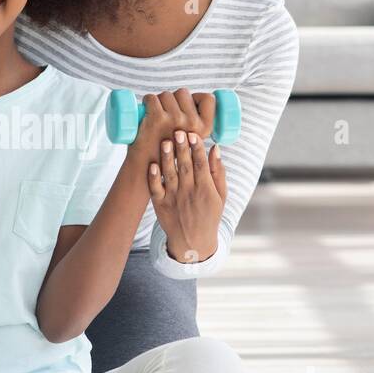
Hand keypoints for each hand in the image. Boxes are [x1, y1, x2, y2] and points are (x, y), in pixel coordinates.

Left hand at [139, 91, 227, 263]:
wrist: (192, 242)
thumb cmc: (209, 215)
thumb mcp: (221, 196)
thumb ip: (218, 172)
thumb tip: (216, 149)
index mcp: (205, 190)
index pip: (202, 165)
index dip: (198, 149)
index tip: (194, 134)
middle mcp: (189, 193)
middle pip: (185, 166)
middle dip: (182, 148)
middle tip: (179, 130)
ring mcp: (173, 199)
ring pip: (169, 174)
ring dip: (167, 158)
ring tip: (166, 141)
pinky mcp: (160, 204)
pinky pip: (155, 188)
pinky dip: (153, 177)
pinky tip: (152, 164)